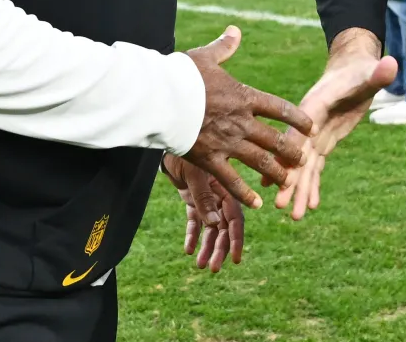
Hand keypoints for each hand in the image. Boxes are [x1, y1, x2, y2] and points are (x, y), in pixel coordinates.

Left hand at [162, 153, 242, 271]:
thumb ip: (204, 199)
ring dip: (207, 246)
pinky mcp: (193, 198)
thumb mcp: (195, 175)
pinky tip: (188, 250)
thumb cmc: (186, 149)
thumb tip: (214, 224)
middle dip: (220, 249)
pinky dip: (193, 235)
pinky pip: (195, 220)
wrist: (169, 137)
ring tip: (200, 265)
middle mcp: (219, 195)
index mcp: (226, 189)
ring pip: (211, 227)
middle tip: (212, 268)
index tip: (236, 259)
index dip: (236, 240)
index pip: (235, 219)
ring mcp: (206, 197)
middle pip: (224, 227)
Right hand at [182, 26, 314, 208]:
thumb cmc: (180, 74)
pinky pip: (231, 180)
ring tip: (287, 181)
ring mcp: (227, 141)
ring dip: (276, 172)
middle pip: (275, 139)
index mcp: (244, 96)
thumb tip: (235, 30)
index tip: (310, 127)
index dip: (298, 118)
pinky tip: (257, 204)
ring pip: (260, 161)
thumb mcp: (205, 57)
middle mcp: (241, 121)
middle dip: (291, 151)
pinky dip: (245, 193)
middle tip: (303, 160)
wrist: (159, 97)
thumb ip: (224, 48)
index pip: (280, 108)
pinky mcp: (209, 158)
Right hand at [275, 28, 397, 220]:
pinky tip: (310, 205)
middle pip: (296, 154)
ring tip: (295, 216)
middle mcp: (309, 123)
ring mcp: (314, 134)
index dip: (290, 151)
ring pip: (304, 166)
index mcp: (315, 106)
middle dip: (289, 179)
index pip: (299, 130)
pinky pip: (315, 167)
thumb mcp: (370, 72)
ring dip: (299, 190)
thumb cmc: (361, 70)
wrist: (353, 69)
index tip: (280, 172)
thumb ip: (378, 73)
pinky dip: (312, 185)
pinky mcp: (323, 141)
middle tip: (279, 205)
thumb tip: (391, 64)